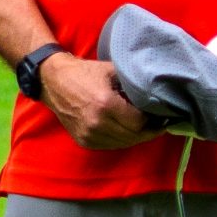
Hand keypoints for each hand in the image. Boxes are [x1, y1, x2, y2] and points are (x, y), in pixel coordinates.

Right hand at [39, 54, 157, 151]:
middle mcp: (97, 123)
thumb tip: (156, 94)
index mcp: (106, 104)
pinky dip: (122, 140)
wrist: (53, 82)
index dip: (154, 122)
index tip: (163, 116)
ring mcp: (89, 134)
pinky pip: (111, 145)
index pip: (140, 123)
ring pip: (123, 143)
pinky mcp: (84, 141)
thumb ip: (133, 84)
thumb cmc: (85, 73)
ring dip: (136, 137)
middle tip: (160, 125)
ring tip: (146, 128)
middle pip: (134, 136)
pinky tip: (127, 131)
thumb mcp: (112, 71)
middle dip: (149, 132)